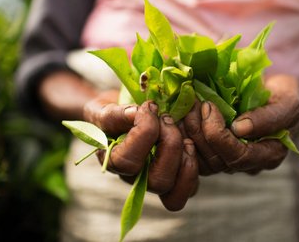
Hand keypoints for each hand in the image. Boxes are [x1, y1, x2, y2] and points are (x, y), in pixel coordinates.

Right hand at [86, 94, 198, 210]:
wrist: (122, 117)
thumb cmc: (112, 114)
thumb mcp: (104, 109)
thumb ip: (114, 115)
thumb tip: (134, 114)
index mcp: (113, 162)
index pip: (127, 161)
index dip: (144, 133)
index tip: (150, 107)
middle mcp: (135, 178)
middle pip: (158, 181)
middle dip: (170, 145)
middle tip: (168, 119)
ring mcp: (156, 182)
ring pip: (174, 192)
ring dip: (186, 161)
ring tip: (184, 136)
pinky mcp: (175, 179)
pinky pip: (189, 189)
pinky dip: (194, 167)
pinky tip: (190, 144)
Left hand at [184, 74, 298, 174]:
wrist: (271, 93)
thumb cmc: (282, 95)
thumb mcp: (287, 101)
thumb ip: (269, 118)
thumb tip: (240, 129)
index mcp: (269, 154)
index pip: (239, 156)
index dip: (218, 134)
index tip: (210, 105)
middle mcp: (248, 163)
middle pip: (216, 161)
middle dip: (200, 130)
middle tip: (192, 102)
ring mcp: (229, 161)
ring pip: (201, 161)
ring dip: (188, 133)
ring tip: (185, 106)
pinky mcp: (212, 154)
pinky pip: (193, 155)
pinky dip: (183, 136)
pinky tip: (179, 117)